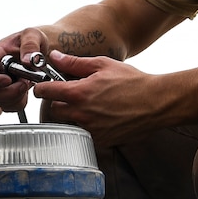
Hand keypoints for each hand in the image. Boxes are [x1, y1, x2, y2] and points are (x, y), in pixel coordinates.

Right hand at [0, 26, 55, 111]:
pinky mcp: (6, 94)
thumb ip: (30, 44)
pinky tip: (25, 91)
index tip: (8, 79)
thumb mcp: (32, 34)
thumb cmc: (31, 40)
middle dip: (9, 92)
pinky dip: (19, 103)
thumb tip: (26, 60)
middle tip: (24, 83)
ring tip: (26, 83)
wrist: (37, 51)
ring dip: (15, 97)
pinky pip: (8, 107)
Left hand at [31, 50, 172, 145]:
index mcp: (78, 93)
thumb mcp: (102, 65)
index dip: (42, 88)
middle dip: (58, 102)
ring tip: (87, 106)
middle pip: (54, 110)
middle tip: (70, 95)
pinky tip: (98, 118)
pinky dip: (86, 127)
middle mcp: (81, 114)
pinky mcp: (101, 141)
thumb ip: (74, 63)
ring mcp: (90, 130)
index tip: (44, 87)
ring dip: (72, 116)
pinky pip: (84, 135)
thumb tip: (55, 57)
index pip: (45, 92)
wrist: (156, 103)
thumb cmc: (132, 82)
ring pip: (68, 124)